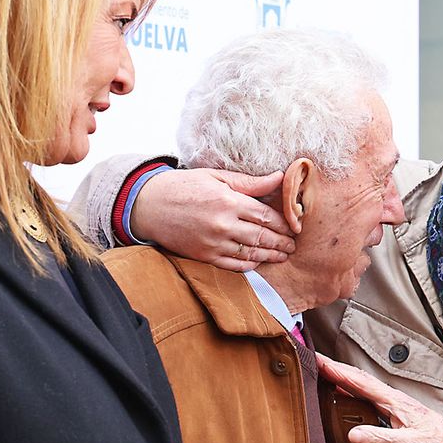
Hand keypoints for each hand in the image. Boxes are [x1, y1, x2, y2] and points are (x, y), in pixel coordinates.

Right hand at [131, 168, 298, 272]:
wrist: (149, 205)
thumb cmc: (183, 186)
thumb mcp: (216, 177)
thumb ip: (249, 182)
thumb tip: (279, 178)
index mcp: (228, 201)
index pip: (265, 215)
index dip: (283, 223)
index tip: (293, 227)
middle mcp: (223, 224)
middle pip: (261, 236)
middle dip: (281, 242)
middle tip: (293, 246)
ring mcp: (213, 243)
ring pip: (250, 253)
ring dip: (270, 256)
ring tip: (282, 256)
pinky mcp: (204, 256)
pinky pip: (233, 265)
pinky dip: (249, 265)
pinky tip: (259, 262)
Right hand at [316, 354, 442, 442]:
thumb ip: (380, 438)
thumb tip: (352, 435)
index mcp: (392, 400)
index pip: (358, 381)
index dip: (336, 370)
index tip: (316, 359)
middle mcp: (390, 397)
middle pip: (356, 378)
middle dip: (334, 368)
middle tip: (312, 361)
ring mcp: (392, 402)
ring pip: (361, 385)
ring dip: (341, 377)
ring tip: (321, 373)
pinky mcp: (393, 410)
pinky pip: (366, 395)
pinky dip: (350, 390)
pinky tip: (344, 395)